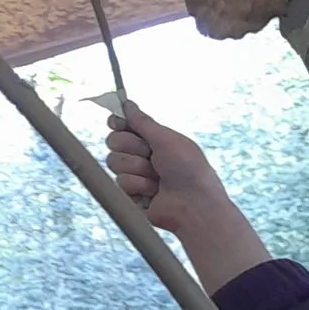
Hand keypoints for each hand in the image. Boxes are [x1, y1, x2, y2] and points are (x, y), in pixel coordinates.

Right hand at [103, 106, 270, 291]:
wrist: (195, 205)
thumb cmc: (189, 170)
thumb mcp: (168, 140)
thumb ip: (144, 122)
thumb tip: (128, 104)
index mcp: (154, 140)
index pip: (124, 125)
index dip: (118, 123)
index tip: (117, 123)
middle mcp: (142, 156)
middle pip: (113, 141)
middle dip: (131, 147)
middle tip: (151, 155)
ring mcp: (135, 174)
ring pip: (114, 161)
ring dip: (137, 168)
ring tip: (157, 178)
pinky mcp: (130, 193)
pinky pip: (119, 182)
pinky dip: (138, 185)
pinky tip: (154, 192)